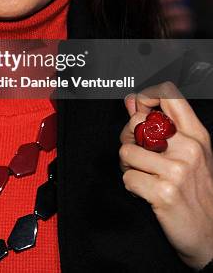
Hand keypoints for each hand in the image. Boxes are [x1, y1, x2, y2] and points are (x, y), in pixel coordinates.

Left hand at [119, 81, 212, 269]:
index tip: (138, 110)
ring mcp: (177, 170)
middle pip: (137, 122)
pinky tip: (146, 193)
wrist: (209, 237)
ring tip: (143, 177)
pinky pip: (128, 178)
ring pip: (127, 151)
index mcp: (196, 135)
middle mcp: (189, 148)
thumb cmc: (196, 193)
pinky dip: (131, 187)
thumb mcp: (187, 154)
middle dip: (128, 138)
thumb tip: (131, 100)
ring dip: (128, 167)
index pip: (169, 94)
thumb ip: (159, 126)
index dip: (146, 96)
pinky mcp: (163, 192)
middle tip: (137, 155)